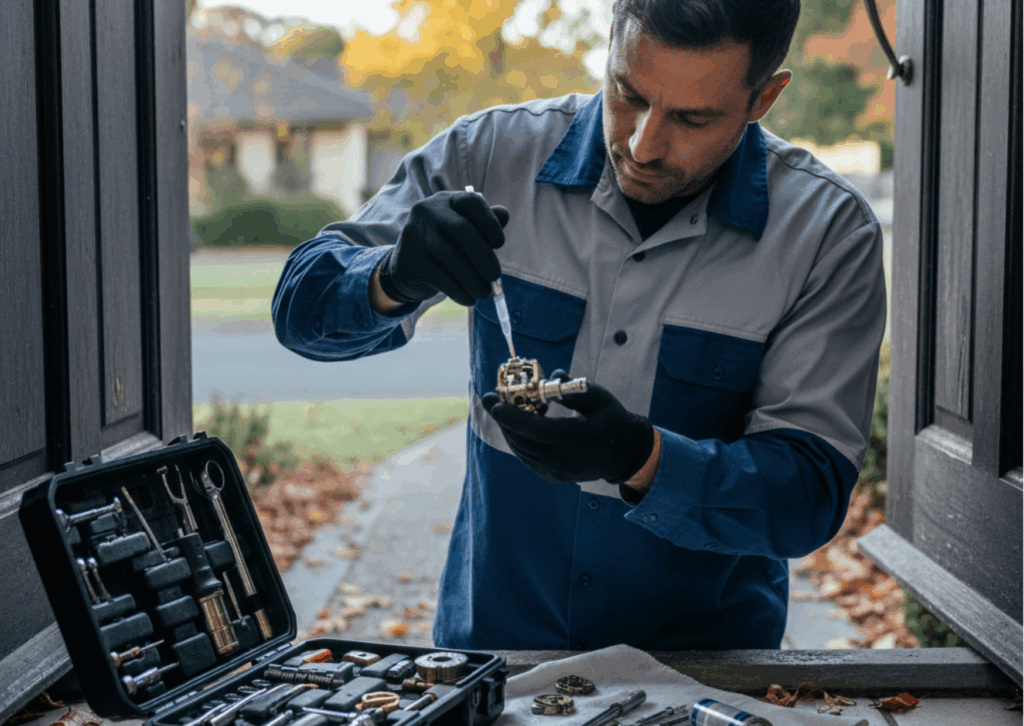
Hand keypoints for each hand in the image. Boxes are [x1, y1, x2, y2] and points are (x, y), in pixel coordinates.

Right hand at [377, 191, 510, 305]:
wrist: (408, 269)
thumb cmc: (446, 248)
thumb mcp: (466, 233)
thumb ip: (486, 225)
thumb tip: (504, 215)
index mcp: (447, 200)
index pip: (472, 202)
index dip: (490, 222)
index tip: (500, 244)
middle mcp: (428, 211)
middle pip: (462, 230)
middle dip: (483, 256)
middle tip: (495, 276)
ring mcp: (414, 233)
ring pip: (450, 257)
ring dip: (472, 280)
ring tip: (484, 294)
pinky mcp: (409, 258)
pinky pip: (439, 277)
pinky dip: (458, 291)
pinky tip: (468, 299)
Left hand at [481, 371, 654, 483]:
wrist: (625, 454)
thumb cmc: (612, 419)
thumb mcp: (597, 397)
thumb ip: (573, 387)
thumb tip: (552, 374)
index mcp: (576, 437)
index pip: (535, 429)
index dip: (511, 417)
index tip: (494, 404)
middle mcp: (565, 458)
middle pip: (523, 441)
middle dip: (503, 421)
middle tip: (490, 403)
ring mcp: (560, 472)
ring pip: (523, 452)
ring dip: (509, 432)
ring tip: (500, 413)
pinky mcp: (556, 477)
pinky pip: (529, 460)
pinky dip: (519, 444)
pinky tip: (514, 429)